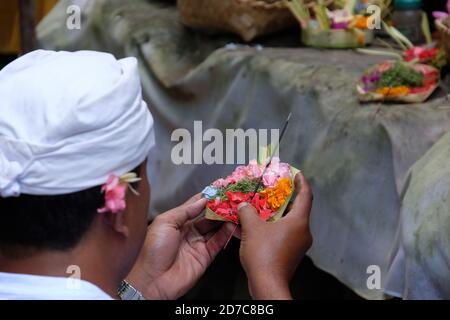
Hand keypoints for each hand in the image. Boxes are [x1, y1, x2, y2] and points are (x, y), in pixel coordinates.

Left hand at [126, 194, 235, 299]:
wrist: (152, 279)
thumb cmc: (153, 249)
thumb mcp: (165, 222)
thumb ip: (185, 210)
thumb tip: (202, 200)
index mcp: (176, 222)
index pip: (194, 206)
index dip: (206, 198)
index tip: (218, 189)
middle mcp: (188, 232)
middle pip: (208, 217)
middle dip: (218, 208)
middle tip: (230, 199)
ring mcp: (197, 244)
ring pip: (215, 229)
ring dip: (224, 220)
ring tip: (234, 210)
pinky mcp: (205, 257)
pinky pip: (218, 243)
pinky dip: (226, 234)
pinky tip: (231, 225)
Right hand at [237, 171, 312, 299]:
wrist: (267, 284)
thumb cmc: (263, 253)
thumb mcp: (252, 228)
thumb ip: (247, 211)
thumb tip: (243, 204)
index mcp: (299, 221)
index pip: (306, 195)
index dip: (301, 182)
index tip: (295, 172)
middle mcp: (304, 232)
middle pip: (299, 208)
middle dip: (286, 197)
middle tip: (274, 187)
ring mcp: (299, 244)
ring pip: (291, 222)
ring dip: (279, 213)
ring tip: (264, 205)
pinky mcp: (292, 253)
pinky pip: (286, 233)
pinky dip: (276, 226)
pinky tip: (261, 225)